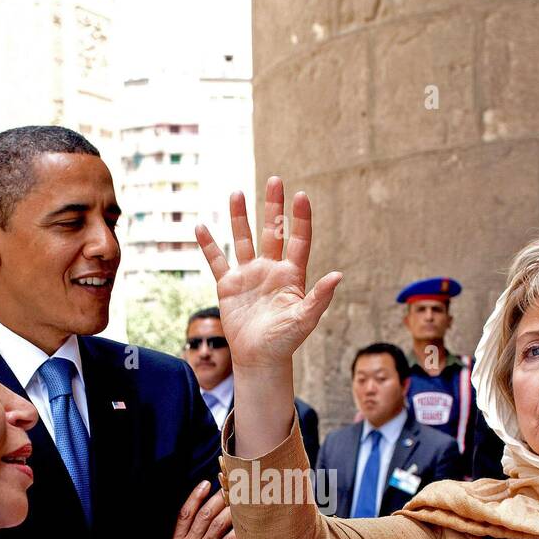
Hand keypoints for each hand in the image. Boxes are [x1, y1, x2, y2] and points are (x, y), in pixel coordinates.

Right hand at [169, 481, 234, 538]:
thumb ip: (186, 536)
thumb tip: (204, 513)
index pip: (185, 514)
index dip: (195, 497)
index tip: (206, 483)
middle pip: (204, 516)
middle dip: (218, 499)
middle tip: (230, 488)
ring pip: (217, 525)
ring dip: (229, 510)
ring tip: (239, 501)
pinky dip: (235, 530)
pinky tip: (243, 522)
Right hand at [194, 177, 341, 372]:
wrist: (260, 358)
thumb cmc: (285, 341)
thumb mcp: (304, 320)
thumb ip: (319, 298)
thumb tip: (337, 275)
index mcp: (292, 275)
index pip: (298, 240)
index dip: (300, 219)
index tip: (301, 196)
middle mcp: (271, 269)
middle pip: (272, 231)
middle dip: (273, 207)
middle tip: (275, 180)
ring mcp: (249, 275)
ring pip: (243, 239)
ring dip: (240, 217)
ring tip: (236, 193)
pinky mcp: (228, 285)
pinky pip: (217, 261)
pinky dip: (208, 246)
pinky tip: (200, 227)